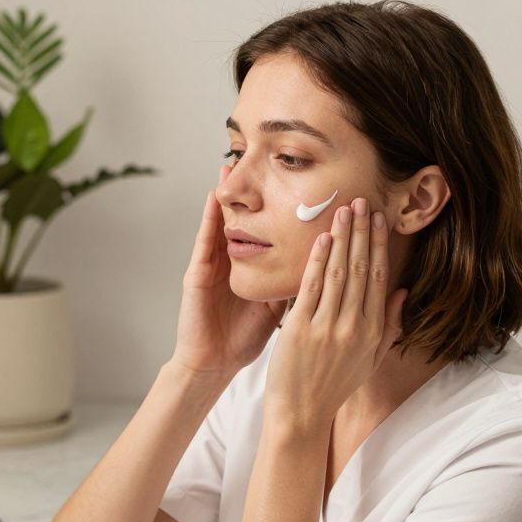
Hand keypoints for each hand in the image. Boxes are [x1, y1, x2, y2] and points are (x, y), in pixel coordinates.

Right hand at [171, 165, 287, 380]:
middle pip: (244, 218)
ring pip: (222, 222)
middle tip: (260, 157)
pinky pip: (203, 240)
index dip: (278, 208)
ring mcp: (213, 264)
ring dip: (226, 193)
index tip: (292, 183)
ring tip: (232, 163)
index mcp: (252, 268)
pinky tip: (213, 196)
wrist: (214, 363)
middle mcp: (232, 260)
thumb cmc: (242, 339)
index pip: (266, 231)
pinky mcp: (198, 273)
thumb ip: (293, 286)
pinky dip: (208, 218)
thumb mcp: (276, 308)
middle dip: (251, 190)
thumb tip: (324, 270)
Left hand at [263, 197, 407, 432]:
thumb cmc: (332, 386)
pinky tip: (322, 239)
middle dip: (362, 233)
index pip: (380, 279)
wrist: (300, 414)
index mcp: (372, 333)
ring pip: (340, 274)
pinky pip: (312, 288)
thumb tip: (403, 292)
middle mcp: (354, 328)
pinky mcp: (300, 330)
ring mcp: (328, 328)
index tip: (378, 220)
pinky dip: (318, 261)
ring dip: (343, 239)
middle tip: (362, 202)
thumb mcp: (370, 360)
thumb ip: (389, 326)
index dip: (379, 246)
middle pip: (362, 270)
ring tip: (344, 211)